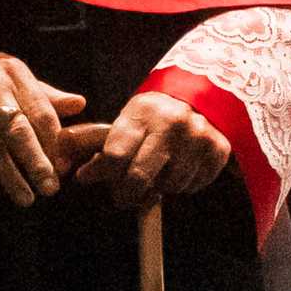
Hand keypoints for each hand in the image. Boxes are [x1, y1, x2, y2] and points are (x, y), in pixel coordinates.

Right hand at [0, 21, 84, 205]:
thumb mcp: (11, 70)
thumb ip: (43, 92)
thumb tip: (80, 105)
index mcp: (13, 73)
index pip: (41, 112)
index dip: (54, 143)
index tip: (64, 167)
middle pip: (18, 131)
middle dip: (36, 164)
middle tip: (50, 189)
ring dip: (9, 177)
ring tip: (26, 199)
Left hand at [76, 89, 232, 203]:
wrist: (204, 95)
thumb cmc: (153, 115)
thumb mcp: (125, 120)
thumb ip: (94, 144)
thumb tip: (71, 173)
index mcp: (143, 113)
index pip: (115, 155)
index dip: (101, 174)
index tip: (93, 178)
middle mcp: (172, 124)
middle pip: (139, 178)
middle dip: (126, 194)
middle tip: (123, 195)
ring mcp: (198, 138)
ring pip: (167, 187)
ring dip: (157, 188)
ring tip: (156, 173)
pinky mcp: (218, 151)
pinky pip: (192, 187)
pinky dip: (181, 186)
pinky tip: (178, 169)